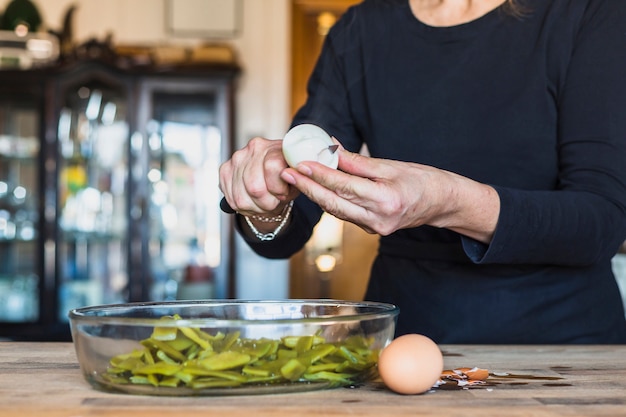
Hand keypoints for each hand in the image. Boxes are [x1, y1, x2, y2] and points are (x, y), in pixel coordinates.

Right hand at [219, 137, 298, 216]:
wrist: (274, 181)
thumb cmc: (288, 181)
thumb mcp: (298, 180)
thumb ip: (297, 177)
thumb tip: (287, 176)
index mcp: (275, 146)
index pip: (272, 167)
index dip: (278, 188)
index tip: (283, 193)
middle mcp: (254, 148)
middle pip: (254, 186)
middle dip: (266, 202)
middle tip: (273, 201)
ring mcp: (237, 158)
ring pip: (241, 197)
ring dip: (255, 206)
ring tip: (263, 202)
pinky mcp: (225, 169)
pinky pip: (231, 198)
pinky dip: (244, 206)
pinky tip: (252, 201)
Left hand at [280, 146, 499, 242]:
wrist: (441, 203)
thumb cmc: (421, 180)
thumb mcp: (391, 165)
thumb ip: (358, 162)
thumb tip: (331, 150)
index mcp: (386, 200)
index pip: (344, 186)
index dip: (320, 175)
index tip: (300, 163)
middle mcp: (378, 219)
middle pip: (334, 202)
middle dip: (308, 187)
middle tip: (286, 172)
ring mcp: (374, 228)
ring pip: (337, 210)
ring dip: (315, 194)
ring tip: (296, 177)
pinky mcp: (372, 230)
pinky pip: (345, 214)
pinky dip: (330, 200)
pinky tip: (316, 188)